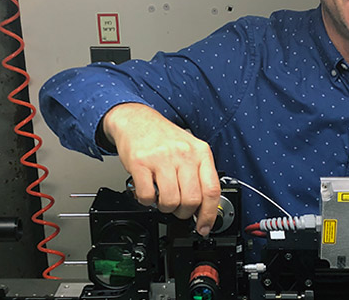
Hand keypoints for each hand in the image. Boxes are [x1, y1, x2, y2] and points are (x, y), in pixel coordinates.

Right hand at [102, 103, 220, 235]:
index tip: (203, 226)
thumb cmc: (164, 137)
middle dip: (183, 212)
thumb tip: (204, 208)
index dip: (209, 215)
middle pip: (191, 200)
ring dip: (165, 208)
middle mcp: (183, 154)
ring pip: (170, 201)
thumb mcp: (190, 149)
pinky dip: (147, 201)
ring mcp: (162, 158)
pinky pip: (147, 196)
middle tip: (177, 208)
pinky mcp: (140, 163)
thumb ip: (198, 174)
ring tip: (162, 198)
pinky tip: (147, 190)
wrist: (137, 120)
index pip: (211, 190)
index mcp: (200, 152)